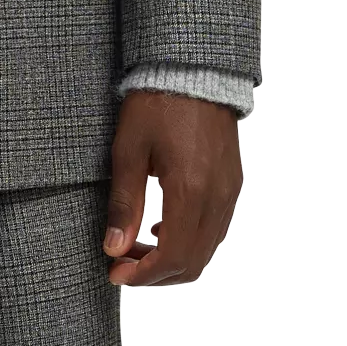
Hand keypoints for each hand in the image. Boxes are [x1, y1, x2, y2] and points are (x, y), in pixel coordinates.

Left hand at [103, 91, 242, 288]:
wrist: (194, 70)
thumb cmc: (156, 105)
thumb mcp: (128, 152)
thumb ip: (124, 205)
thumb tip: (114, 248)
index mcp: (191, 190)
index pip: (173, 257)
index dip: (144, 275)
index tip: (115, 273)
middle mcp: (218, 196)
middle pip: (193, 263)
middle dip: (156, 274)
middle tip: (122, 266)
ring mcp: (229, 191)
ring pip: (207, 249)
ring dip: (172, 259)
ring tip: (136, 248)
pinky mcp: (232, 183)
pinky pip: (216, 229)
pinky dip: (190, 242)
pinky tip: (162, 229)